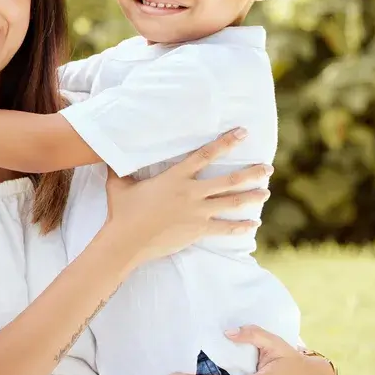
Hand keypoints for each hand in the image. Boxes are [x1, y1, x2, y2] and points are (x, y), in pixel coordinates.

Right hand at [104, 128, 271, 266]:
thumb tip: (107, 154)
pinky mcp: (198, 230)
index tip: (242, 133)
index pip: (205, 155)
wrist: (126, 241)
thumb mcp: (118, 185)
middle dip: (251, 173)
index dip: (225, 143)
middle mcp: (191, 192)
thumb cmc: (122, 212)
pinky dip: (241, 226)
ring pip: (232, 202)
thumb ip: (118, 169)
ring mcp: (197, 212)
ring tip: (266, 192)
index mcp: (175, 178)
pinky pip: (225, 228)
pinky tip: (253, 223)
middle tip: (268, 168)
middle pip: (229, 180)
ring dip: (252, 197)